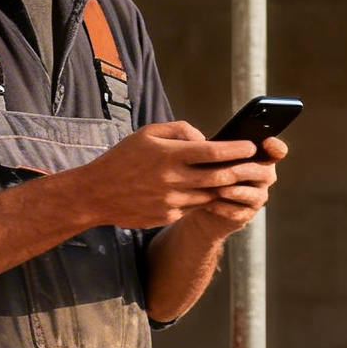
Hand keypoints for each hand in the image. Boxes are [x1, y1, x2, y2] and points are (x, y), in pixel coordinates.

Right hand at [72, 120, 279, 229]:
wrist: (96, 194)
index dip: (237, 149)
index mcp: (170, 155)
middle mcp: (173, 179)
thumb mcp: (148, 133)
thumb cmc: (123, 158)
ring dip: (222, 187)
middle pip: (219, 177)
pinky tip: (204, 192)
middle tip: (250, 165)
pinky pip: (194, 207)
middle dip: (239, 170)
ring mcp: (171, 201)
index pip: (215, 152)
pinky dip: (203, 199)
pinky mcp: (167, 216)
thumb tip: (206, 139)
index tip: (250, 146)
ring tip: (230, 178)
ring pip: (210, 195)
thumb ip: (180, 130)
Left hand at [176, 132, 284, 235]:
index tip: (266, 142)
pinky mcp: (245, 215)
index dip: (275, 147)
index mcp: (259, 156)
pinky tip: (208, 203)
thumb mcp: (206, 154)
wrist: (200, 202)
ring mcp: (257, 197)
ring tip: (216, 189)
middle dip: (242, 170)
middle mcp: (264, 176)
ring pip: (252, 194)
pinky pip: (237, 211)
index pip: (277, 150)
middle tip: (223, 170)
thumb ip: (204, 143)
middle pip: (264, 172)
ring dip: (233, 191)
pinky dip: (223, 207)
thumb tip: (195, 137)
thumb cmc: (207, 171)